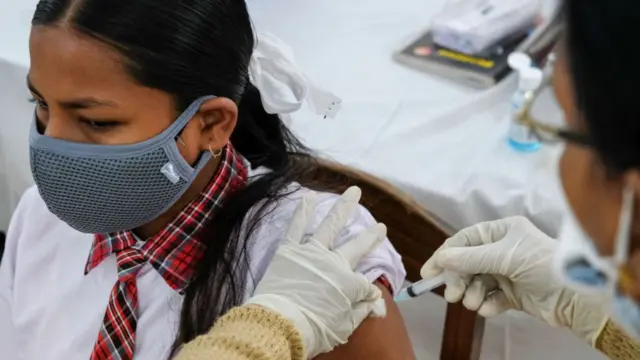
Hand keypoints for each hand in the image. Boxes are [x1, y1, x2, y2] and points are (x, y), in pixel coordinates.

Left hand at [247, 187, 386, 357]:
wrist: (281, 323)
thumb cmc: (315, 329)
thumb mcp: (345, 325)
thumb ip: (362, 310)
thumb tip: (379, 304)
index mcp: (348, 282)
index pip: (364, 284)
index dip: (367, 292)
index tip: (369, 298)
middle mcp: (333, 262)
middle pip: (356, 246)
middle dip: (370, 236)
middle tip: (380, 226)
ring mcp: (311, 252)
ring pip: (330, 225)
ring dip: (343, 207)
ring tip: (353, 191)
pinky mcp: (289, 250)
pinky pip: (297, 227)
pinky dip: (303, 211)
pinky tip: (309, 196)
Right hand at [421, 216, 607, 345]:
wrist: (576, 298)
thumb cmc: (541, 266)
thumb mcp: (504, 257)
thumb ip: (469, 258)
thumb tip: (440, 258)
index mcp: (502, 231)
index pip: (465, 240)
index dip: (445, 255)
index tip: (429, 272)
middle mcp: (503, 249)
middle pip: (468, 263)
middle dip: (459, 279)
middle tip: (452, 295)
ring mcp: (507, 272)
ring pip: (477, 282)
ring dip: (472, 293)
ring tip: (472, 303)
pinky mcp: (513, 294)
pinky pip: (490, 297)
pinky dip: (486, 304)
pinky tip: (488, 309)